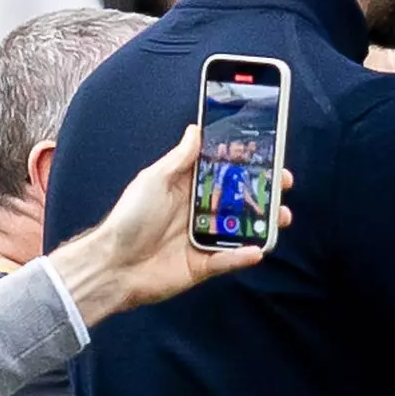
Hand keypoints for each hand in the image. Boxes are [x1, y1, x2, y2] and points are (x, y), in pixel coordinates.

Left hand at [46, 127, 287, 326]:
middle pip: (240, 200)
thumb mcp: (153, 180)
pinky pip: (230, 260)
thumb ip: (179, 159)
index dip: (245, 163)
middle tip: (283, 183)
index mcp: (187, 189)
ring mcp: (204, 239)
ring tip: (281, 216)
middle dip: (265, 191)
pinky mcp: (204, 265)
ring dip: (265, 223)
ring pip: (243, 230)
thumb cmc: (128, 219)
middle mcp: (199, 213)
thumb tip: (196, 130)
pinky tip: (257, 249)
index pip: (223, 172)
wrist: (112, 265)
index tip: (267, 153)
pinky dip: (245, 256)